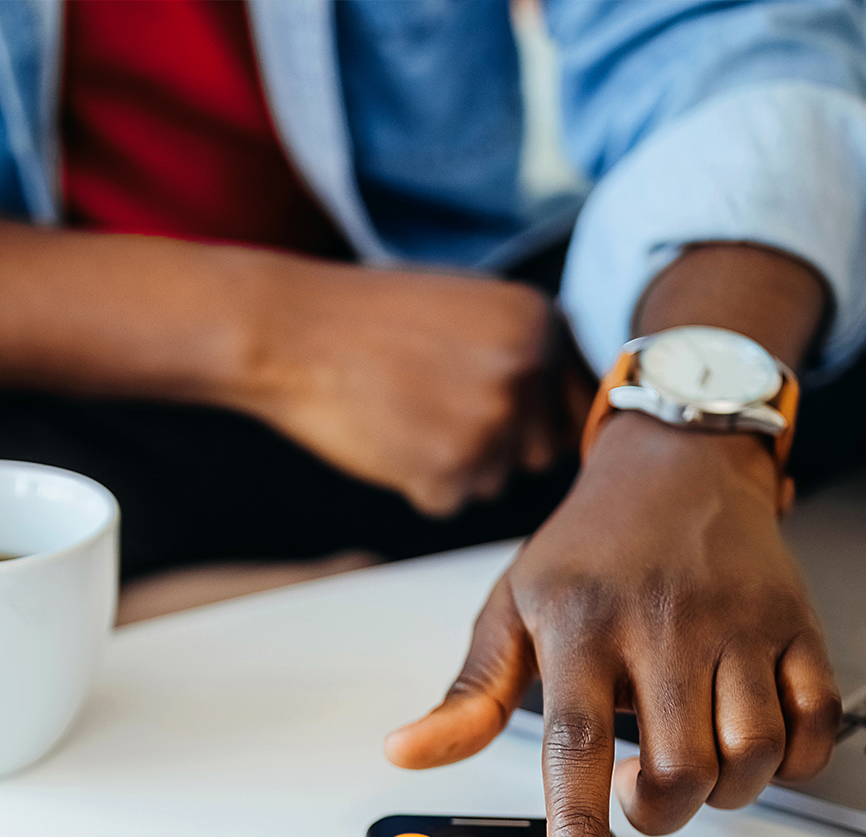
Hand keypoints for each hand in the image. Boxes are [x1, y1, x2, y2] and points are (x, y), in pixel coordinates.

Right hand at [237, 260, 569, 516]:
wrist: (290, 330)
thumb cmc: (370, 319)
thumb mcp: (469, 306)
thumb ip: (525, 352)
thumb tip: (569, 416)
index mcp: (541, 321)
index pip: (575, 402)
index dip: (533, 417)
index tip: (492, 413)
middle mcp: (529, 369)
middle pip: (540, 451)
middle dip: (497, 446)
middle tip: (433, 410)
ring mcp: (492, 421)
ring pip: (495, 481)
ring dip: (454, 466)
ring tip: (402, 413)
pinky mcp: (451, 469)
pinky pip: (450, 501)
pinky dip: (417, 484)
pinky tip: (385, 435)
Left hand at [383, 415, 840, 836]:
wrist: (680, 462)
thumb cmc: (590, 548)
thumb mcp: (512, 607)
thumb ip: (468, 694)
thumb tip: (406, 753)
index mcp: (583, 626)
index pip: (576, 747)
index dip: (578, 832)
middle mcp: (666, 625)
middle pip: (678, 769)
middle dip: (659, 813)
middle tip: (638, 789)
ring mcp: (740, 623)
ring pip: (753, 755)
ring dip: (727, 791)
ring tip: (694, 762)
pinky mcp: (798, 624)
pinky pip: (818, 724)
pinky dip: (795, 760)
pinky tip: (754, 741)